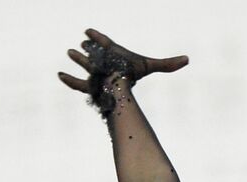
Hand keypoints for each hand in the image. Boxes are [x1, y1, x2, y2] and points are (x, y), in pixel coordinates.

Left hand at [57, 28, 187, 93]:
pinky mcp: (88, 86)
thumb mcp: (150, 66)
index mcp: (113, 52)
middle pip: (94, 52)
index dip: (97, 37)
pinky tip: (59, 75)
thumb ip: (167, 64)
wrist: (115, 84)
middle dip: (88, 48)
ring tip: (70, 51)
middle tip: (81, 44)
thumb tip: (187, 60)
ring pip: (85, 64)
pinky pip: (76, 84)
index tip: (88, 31)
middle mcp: (101, 61)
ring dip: (77, 57)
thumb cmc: (132, 74)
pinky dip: (68, 80)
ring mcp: (93, 73)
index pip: (105, 42)